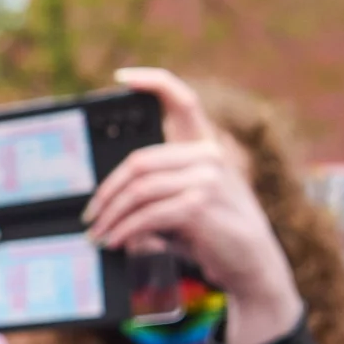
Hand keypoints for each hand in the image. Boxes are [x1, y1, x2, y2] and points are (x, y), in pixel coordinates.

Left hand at [82, 69, 307, 343]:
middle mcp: (208, 157)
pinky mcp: (200, 206)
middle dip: (107, 191)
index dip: (153, 82)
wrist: (253, 266)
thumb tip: (108, 199)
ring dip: (112, 216)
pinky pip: (148, 214)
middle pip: (139, 161)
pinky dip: (126, 230)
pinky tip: (116, 241)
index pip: (183, 101)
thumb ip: (157, 192)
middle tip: (91, 215)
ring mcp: (207, 180)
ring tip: (98, 235)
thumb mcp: (188, 204)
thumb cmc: (215, 235)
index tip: (122, 77)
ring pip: (139, 190)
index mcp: (206, 148)